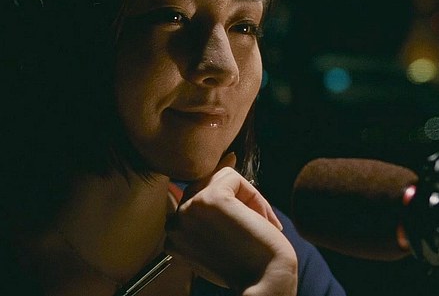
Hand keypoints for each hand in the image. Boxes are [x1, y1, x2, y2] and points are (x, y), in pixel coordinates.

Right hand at [165, 153, 297, 295]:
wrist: (265, 283)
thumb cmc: (248, 264)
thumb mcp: (224, 233)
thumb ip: (215, 202)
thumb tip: (228, 155)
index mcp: (173, 235)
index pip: (195, 198)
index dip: (225, 203)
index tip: (242, 221)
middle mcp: (174, 223)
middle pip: (205, 184)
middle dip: (236, 202)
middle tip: (252, 233)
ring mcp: (187, 210)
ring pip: (219, 177)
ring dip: (247, 199)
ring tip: (256, 228)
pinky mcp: (208, 200)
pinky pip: (233, 176)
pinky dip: (254, 197)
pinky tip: (259, 223)